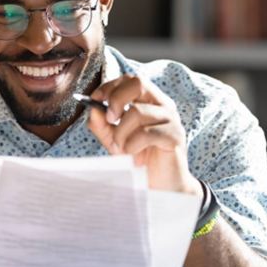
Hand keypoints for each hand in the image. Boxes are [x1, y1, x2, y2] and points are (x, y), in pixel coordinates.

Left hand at [87, 74, 200, 196]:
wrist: (159, 186)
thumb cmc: (139, 158)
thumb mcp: (114, 139)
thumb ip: (101, 124)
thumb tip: (92, 108)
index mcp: (150, 101)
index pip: (131, 80)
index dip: (110, 86)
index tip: (95, 100)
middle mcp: (163, 105)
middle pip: (138, 83)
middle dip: (116, 99)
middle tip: (109, 120)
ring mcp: (171, 120)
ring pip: (137, 112)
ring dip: (121, 132)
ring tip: (122, 149)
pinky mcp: (175, 136)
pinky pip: (146, 133)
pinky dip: (132, 145)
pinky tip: (133, 156)